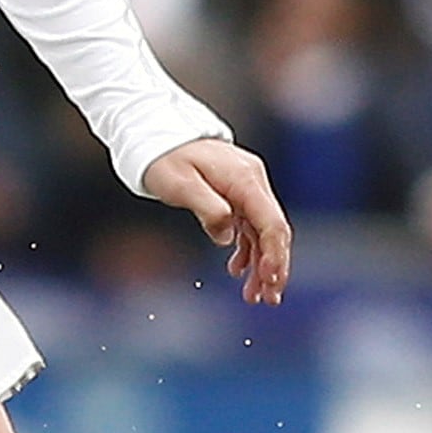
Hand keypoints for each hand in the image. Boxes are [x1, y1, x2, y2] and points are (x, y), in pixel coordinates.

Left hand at [143, 136, 290, 305]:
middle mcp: (252, 183)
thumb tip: (227, 237)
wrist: (156, 133)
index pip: (271, 222)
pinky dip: (247, 249)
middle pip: (274, 230)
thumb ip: (207, 208)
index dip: (275, 254)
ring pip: (263, 231)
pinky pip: (249, 226)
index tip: (270, 281)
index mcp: (244, 180)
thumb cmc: (164, 157)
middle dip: (273, 266)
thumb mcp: (179, 184)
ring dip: (261, 263)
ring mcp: (246, 188)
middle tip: (267, 299)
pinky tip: (238, 270)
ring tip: (253, 295)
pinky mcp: (236, 194)